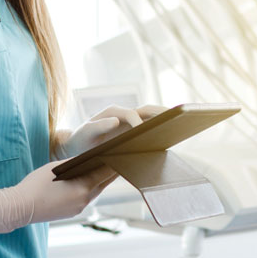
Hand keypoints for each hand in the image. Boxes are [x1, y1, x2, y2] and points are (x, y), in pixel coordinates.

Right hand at [0, 160, 117, 234]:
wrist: (19, 208)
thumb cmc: (35, 185)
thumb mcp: (57, 167)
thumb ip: (76, 162)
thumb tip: (91, 157)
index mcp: (83, 187)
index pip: (107, 172)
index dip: (116, 162)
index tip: (124, 153)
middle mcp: (84, 200)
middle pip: (104, 183)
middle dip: (111, 171)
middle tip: (120, 159)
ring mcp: (79, 208)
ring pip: (95, 191)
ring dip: (100, 180)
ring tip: (106, 168)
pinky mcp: (72, 212)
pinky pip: (86, 198)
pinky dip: (89, 189)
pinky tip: (88, 182)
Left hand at [53, 104, 167, 160]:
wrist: (76, 147)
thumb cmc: (79, 140)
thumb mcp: (85, 133)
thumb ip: (97, 127)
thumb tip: (116, 122)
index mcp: (114, 112)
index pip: (132, 114)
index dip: (139, 122)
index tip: (144, 131)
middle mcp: (124, 115)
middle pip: (147, 110)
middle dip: (161, 113)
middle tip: (175, 118)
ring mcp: (130, 123)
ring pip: (151, 118)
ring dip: (164, 119)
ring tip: (179, 126)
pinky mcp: (133, 132)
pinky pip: (149, 129)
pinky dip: (159, 131)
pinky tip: (169, 140)